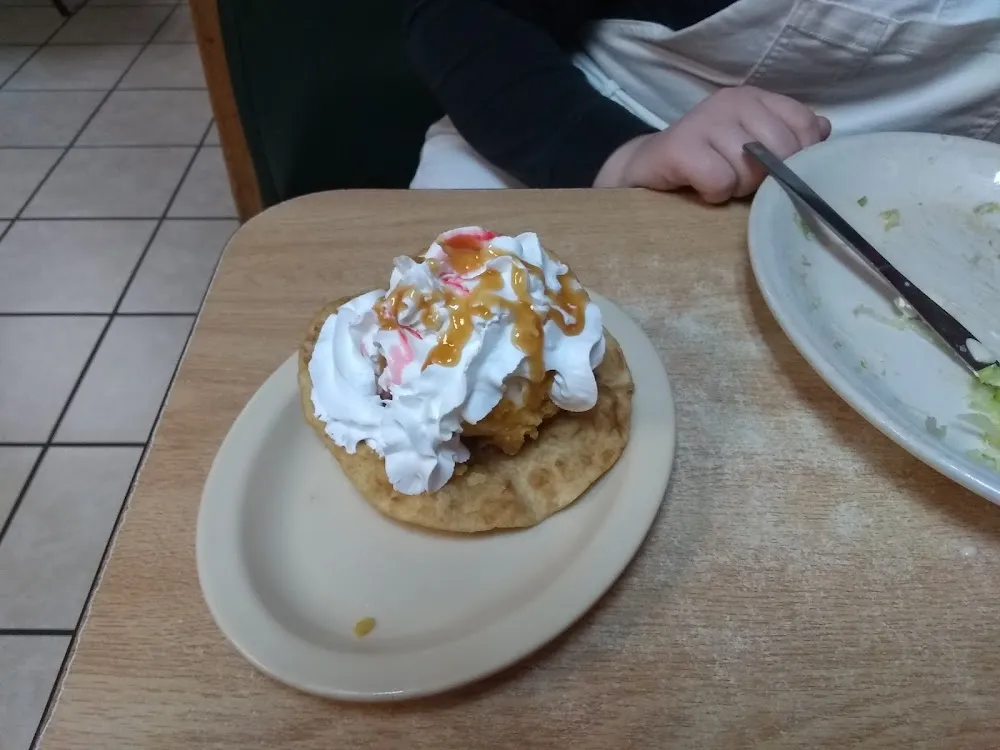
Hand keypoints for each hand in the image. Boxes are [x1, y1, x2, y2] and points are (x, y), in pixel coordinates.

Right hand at [594, 86, 830, 202]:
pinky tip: (700, 189)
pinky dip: (714, 194)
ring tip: (717, 183)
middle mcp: (732, 101)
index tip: (776, 172)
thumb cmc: (704, 163)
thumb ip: (788, 137)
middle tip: (739, 181)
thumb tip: (824, 130)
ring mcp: (705, 120)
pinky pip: (720, 180)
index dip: (799, 158)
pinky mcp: (680, 146)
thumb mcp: (751, 148)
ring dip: (737, 188)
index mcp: (756, 98)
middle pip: (782, 150)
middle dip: (765, 178)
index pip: (806, 126)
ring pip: (750, 169)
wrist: (646, 172)